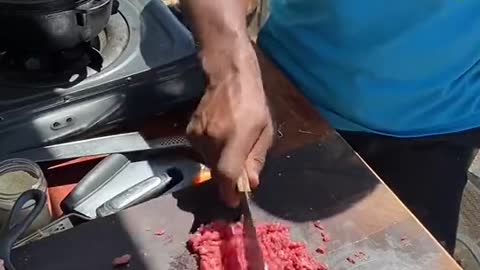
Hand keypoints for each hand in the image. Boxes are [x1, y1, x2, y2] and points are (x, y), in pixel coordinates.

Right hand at [187, 40, 273, 206]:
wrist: (228, 76)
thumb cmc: (253, 102)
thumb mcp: (265, 130)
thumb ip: (256, 158)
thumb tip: (250, 183)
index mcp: (234, 138)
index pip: (226, 174)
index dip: (229, 192)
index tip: (233, 201)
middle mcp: (212, 139)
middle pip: (217, 171)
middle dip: (228, 176)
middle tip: (240, 169)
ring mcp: (198, 135)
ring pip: (209, 162)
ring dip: (220, 162)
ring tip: (231, 144)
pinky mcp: (189, 132)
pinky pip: (201, 151)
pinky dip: (212, 151)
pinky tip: (220, 136)